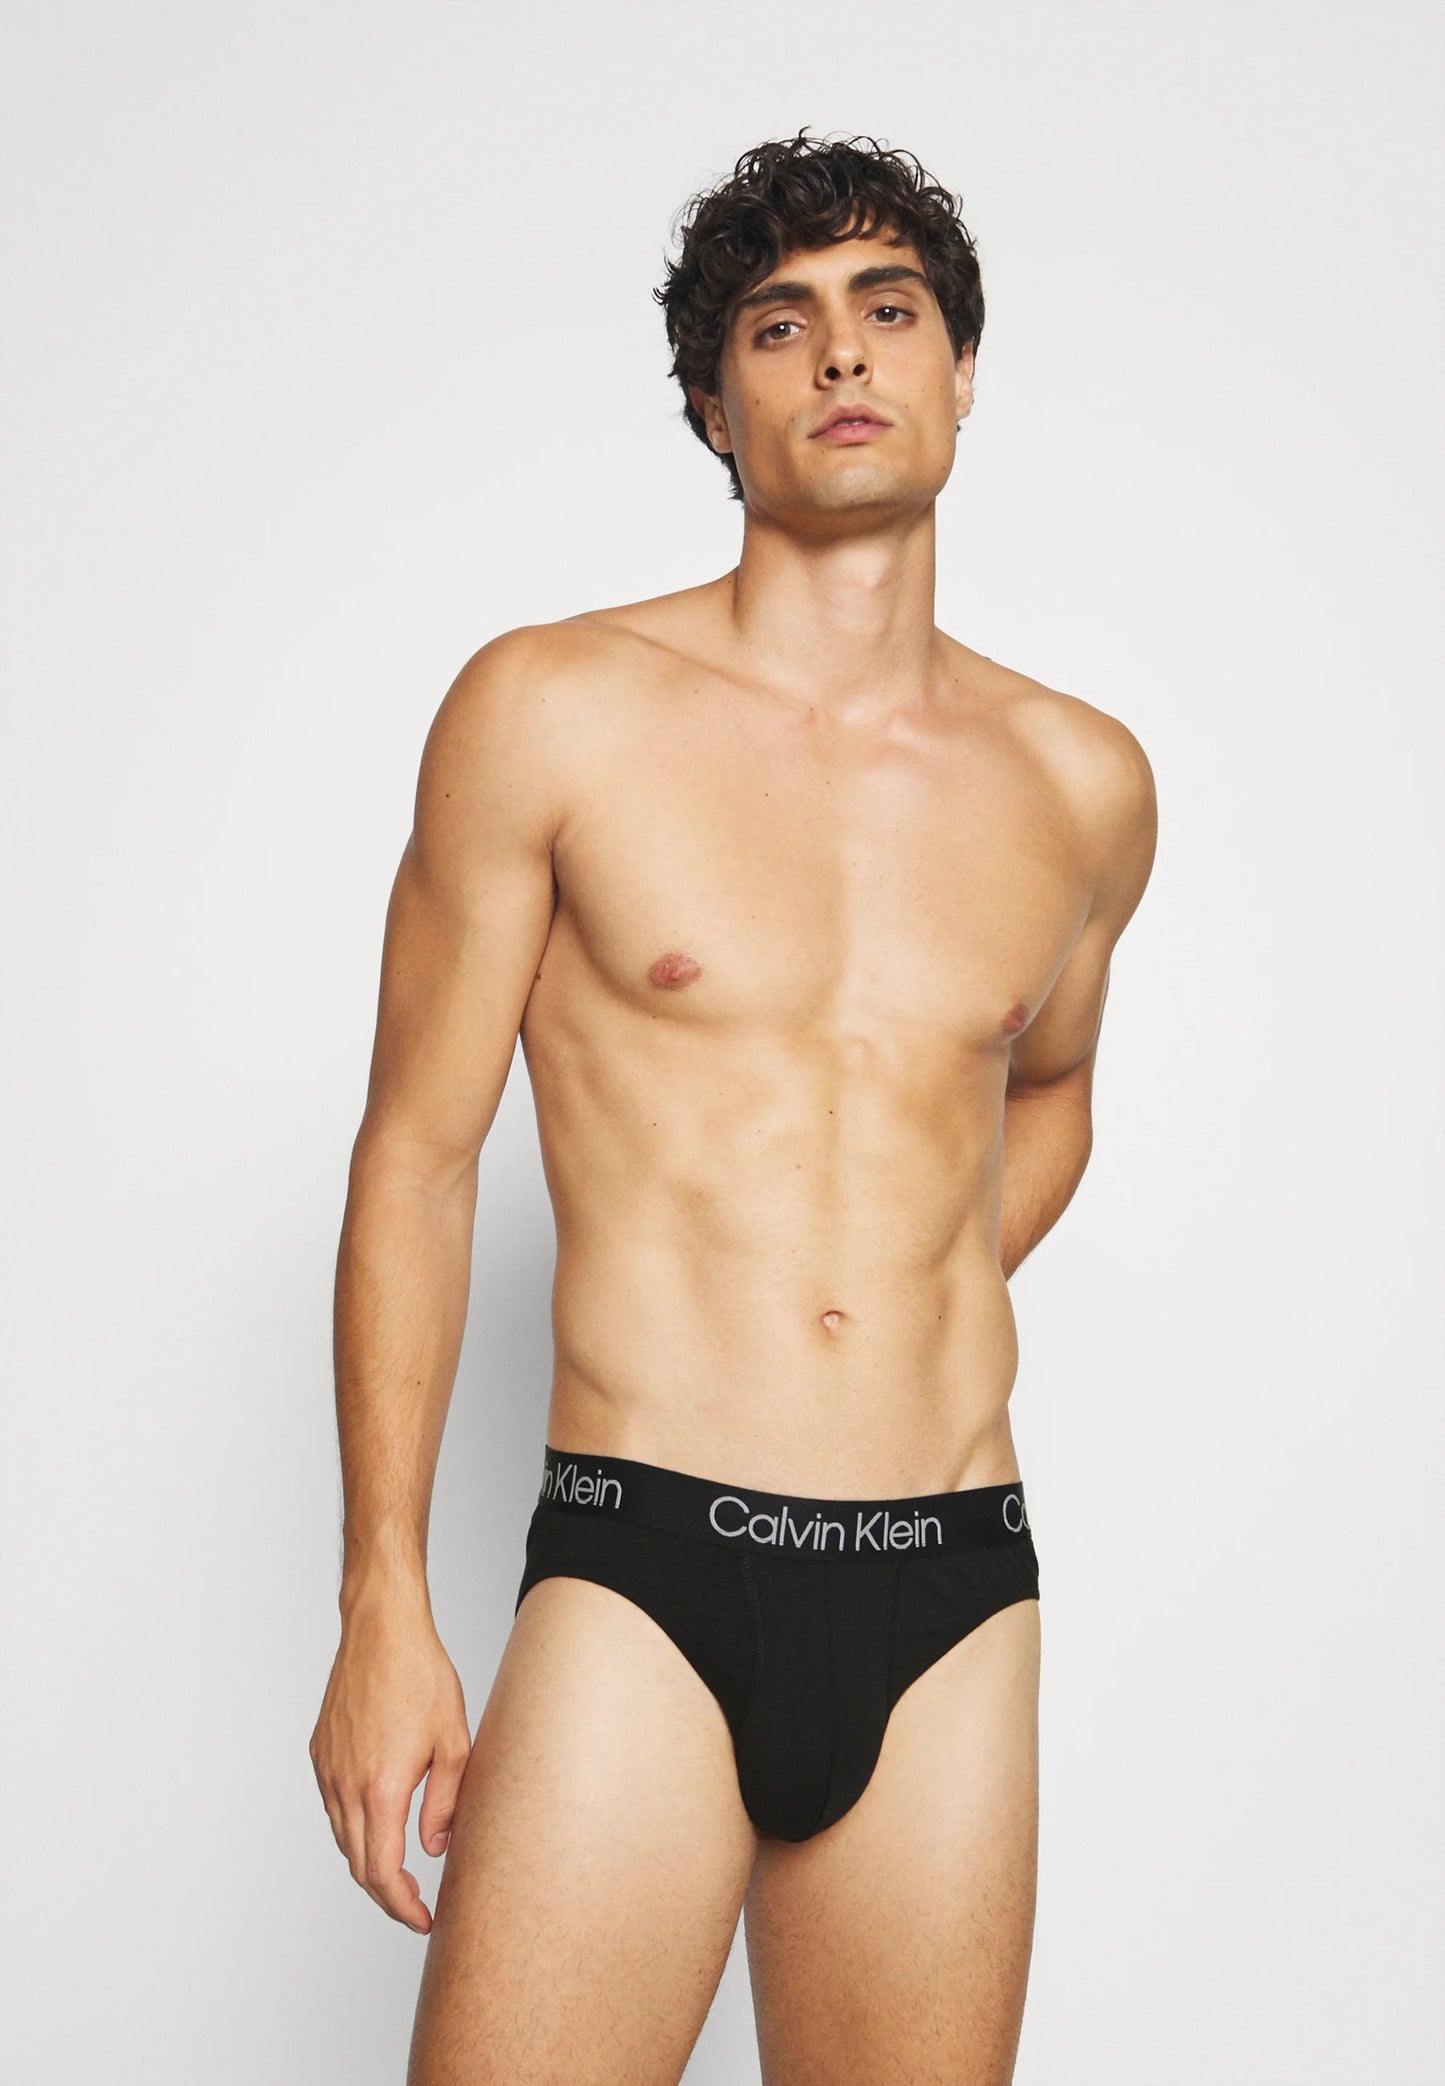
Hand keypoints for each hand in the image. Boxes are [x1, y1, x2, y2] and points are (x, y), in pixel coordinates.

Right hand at [309, 1598, 470, 1933]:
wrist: (381, 1628)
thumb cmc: (421, 1675)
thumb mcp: (453, 1741)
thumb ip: (445, 1802)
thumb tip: (433, 1849)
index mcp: (380, 1786)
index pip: (381, 1872)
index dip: (401, 1906)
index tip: (423, 1919)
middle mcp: (344, 1784)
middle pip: (357, 1864)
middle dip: (387, 1892)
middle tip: (416, 1904)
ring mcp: (327, 1768)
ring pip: (342, 1837)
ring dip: (369, 1860)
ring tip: (402, 1868)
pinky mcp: (319, 1752)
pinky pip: (333, 1806)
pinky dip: (354, 1826)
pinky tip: (379, 1819)